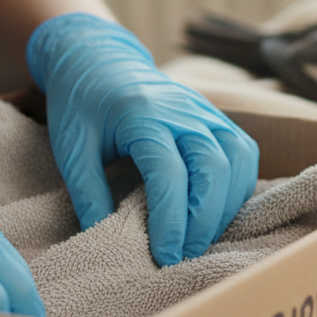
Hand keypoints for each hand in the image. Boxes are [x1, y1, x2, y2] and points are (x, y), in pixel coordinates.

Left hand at [26, 13, 258, 265]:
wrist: (102, 60)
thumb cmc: (83, 105)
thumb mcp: (71, 148)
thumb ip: (87, 193)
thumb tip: (104, 239)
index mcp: (143, 115)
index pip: (169, 173)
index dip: (171, 220)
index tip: (164, 255)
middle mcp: (184, 111)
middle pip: (214, 169)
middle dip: (203, 221)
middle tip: (183, 254)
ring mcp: (207, 112)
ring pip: (238, 161)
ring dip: (224, 208)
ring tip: (198, 239)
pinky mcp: (220, 118)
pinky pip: (244, 155)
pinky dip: (237, 189)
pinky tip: (215, 214)